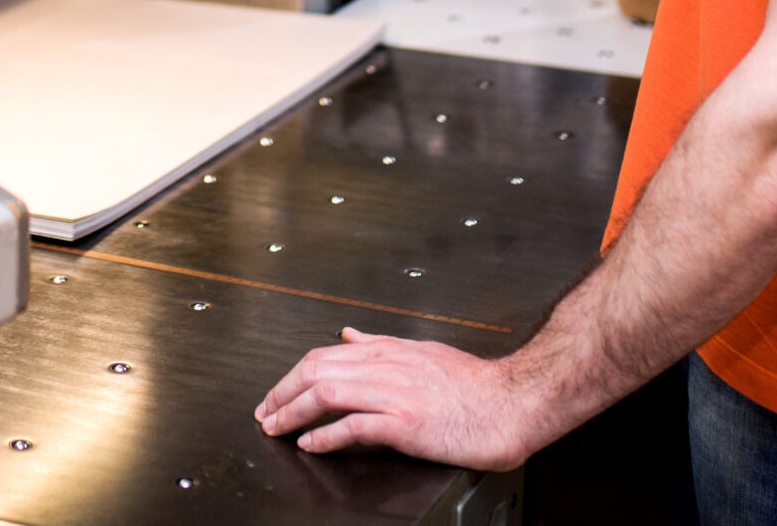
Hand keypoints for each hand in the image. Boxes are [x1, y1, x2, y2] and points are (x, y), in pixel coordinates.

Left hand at [254, 328, 535, 467]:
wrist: (510, 404)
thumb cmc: (473, 384)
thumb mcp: (422, 350)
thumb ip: (380, 342)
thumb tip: (348, 332)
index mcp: (388, 350)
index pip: (323, 355)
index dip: (291, 375)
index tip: (276, 394)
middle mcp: (386, 367)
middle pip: (316, 371)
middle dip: (282, 393)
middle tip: (265, 413)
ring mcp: (394, 394)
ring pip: (327, 393)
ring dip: (293, 412)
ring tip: (276, 427)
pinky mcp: (405, 423)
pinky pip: (354, 426)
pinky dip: (325, 435)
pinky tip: (312, 444)